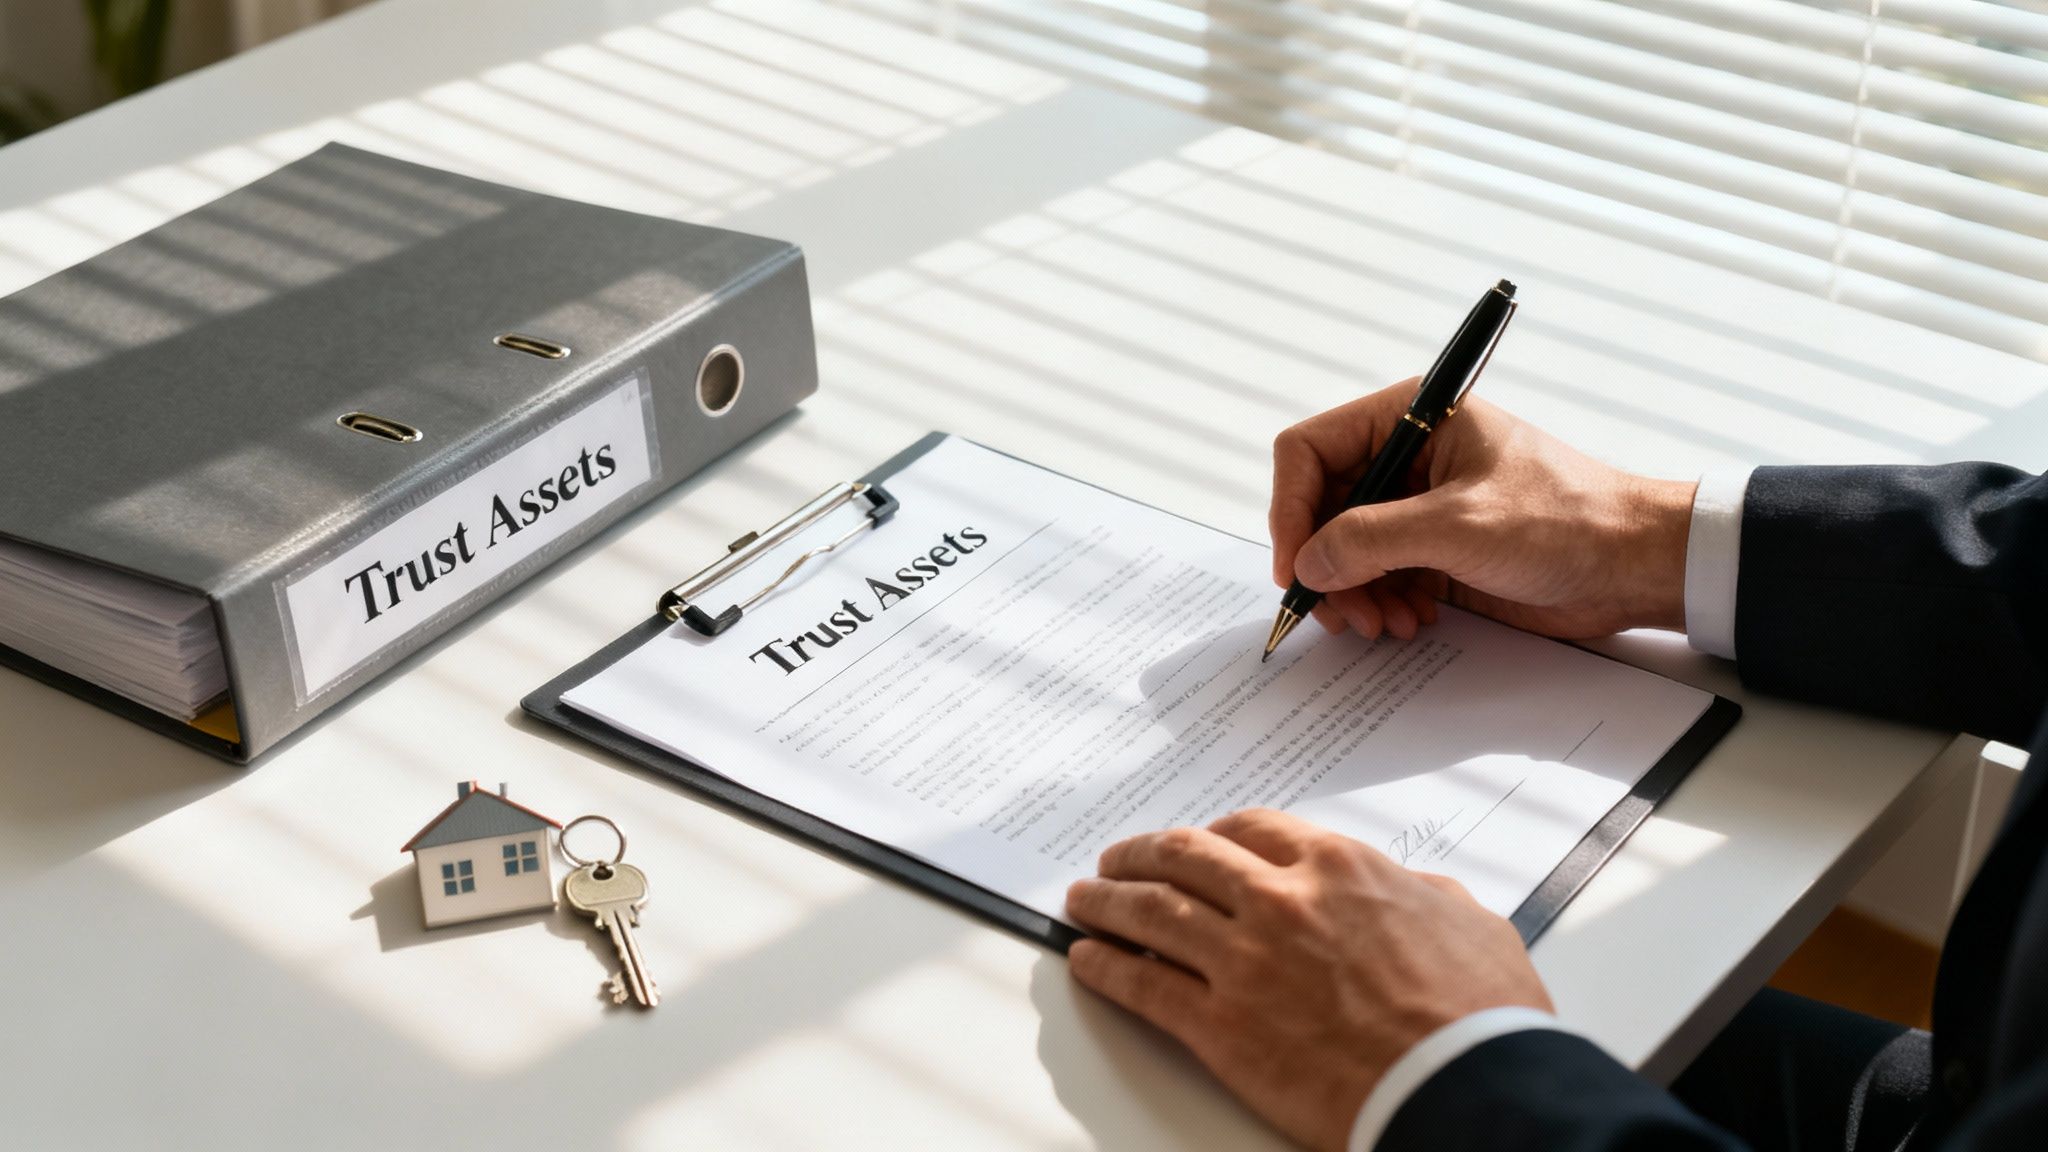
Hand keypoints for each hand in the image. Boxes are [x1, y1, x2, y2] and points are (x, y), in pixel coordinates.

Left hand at [1065, 809, 1550, 1151]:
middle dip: (1140, 855)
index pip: (1252, 828)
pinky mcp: (1220, 1028)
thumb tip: (1410, 888)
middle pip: (1185, 859)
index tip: (1195, 843)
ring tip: (1083, 901)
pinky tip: (1087, 962)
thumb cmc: (1478, 1016)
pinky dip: (1106, 969)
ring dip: (1106, 903)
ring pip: (1150, 914)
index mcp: (1338, 868)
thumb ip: (1422, 893)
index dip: (1212, 834)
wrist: (1461, 1088)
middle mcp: (1280, 901)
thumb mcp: (1467, 922)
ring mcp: (1243, 962)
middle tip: (1115, 861)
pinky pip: (1143, 987)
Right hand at [1269, 381, 1695, 639]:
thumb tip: (1308, 562)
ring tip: (1385, 624)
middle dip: (1325, 565)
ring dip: (1354, 594)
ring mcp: (1420, 507)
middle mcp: (1408, 458)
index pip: (1311, 450)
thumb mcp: (1460, 525)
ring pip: (1345, 551)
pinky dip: (1382, 605)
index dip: (1291, 508)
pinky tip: (1410, 623)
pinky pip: (1379, 578)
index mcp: (1412, 418)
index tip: (1295, 565)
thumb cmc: (1569, 520)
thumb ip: (1372, 540)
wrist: (1634, 566)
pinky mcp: (1436, 551)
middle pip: (1321, 508)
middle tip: (1341, 611)